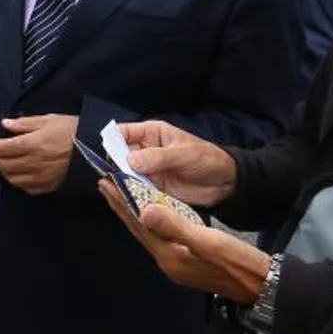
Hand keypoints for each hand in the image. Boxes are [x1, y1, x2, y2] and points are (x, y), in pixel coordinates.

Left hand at [0, 114, 75, 194]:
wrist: (95, 148)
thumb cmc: (72, 130)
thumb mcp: (48, 119)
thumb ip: (24, 123)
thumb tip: (5, 124)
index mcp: (32, 144)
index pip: (3, 147)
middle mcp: (33, 162)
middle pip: (5, 164)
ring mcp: (40, 176)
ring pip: (13, 178)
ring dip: (3, 171)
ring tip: (0, 164)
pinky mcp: (48, 186)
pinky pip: (27, 188)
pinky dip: (18, 182)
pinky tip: (16, 176)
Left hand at [98, 182, 269, 302]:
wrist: (261, 286)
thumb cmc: (237, 262)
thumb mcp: (208, 241)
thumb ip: (176, 226)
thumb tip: (144, 210)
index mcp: (169, 255)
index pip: (138, 225)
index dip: (121, 203)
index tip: (105, 183)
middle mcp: (167, 262)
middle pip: (138, 230)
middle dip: (121, 207)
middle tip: (105, 185)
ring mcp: (177, 265)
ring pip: (148, 234)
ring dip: (133, 214)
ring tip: (121, 196)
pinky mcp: (186, 264)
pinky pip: (159, 238)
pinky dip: (149, 222)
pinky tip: (151, 215)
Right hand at [116, 120, 237, 206]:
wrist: (225, 184)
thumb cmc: (206, 159)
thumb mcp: (183, 154)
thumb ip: (157, 157)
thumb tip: (129, 160)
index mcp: (151, 134)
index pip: (123, 133)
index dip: (111, 141)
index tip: (107, 155)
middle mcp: (145, 152)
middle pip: (119, 156)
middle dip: (113, 166)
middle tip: (110, 177)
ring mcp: (147, 172)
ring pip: (125, 175)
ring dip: (120, 183)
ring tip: (115, 191)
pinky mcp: (152, 189)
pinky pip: (136, 191)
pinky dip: (130, 196)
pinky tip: (125, 200)